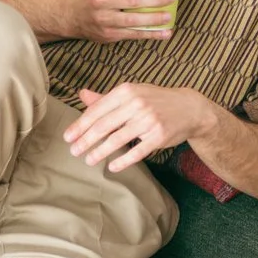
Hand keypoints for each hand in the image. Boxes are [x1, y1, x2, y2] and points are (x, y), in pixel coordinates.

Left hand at [66, 83, 218, 172]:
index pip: (97, 110)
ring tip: (88, 160)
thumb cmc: (155, 100)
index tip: (68, 136)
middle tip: (74, 150)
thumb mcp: (132, 93)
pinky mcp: (158, 136)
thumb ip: (106, 98)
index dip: (80, 125)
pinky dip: (122, 161)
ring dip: (99, 152)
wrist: (189, 108)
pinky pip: (136, 152)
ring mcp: (148, 120)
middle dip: (85, 140)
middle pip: (103, 126)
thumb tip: (82, 95)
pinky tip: (112, 166)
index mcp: (126, 91)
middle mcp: (136, 104)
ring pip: (117, 140)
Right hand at [69, 0, 176, 42]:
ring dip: (154, 19)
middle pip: (132, 0)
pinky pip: (133, 35)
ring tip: (169, 15)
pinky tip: (165, 32)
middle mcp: (102, 0)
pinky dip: (151, 34)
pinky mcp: (110, 34)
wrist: (72, 15)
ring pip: (133, 21)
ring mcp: (105, 20)